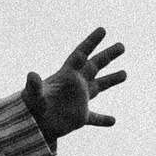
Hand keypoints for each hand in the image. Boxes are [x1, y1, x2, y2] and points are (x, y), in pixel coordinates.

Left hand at [34, 25, 126, 139]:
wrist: (32, 125)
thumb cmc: (31, 107)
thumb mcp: (33, 95)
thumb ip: (34, 85)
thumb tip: (31, 75)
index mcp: (67, 75)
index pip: (81, 54)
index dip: (91, 41)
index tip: (102, 30)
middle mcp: (76, 84)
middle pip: (95, 65)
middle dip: (108, 55)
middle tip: (122, 46)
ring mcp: (79, 100)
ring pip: (99, 86)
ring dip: (112, 80)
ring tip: (125, 74)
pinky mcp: (80, 117)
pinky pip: (95, 118)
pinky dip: (103, 120)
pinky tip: (113, 121)